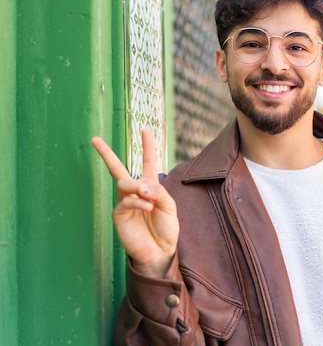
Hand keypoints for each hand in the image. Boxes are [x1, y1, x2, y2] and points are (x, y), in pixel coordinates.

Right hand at [92, 130, 178, 277]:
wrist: (160, 251)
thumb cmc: (166, 228)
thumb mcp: (169, 206)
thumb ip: (158, 192)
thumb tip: (141, 185)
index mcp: (151, 186)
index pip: (148, 162)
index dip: (147, 146)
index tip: (145, 130)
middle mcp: (135, 191)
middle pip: (117, 168)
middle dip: (105, 154)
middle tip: (94, 140)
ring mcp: (125, 202)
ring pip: (123, 183)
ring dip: (136, 186)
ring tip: (147, 194)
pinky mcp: (119, 215)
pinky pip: (126, 201)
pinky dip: (138, 202)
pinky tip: (148, 207)